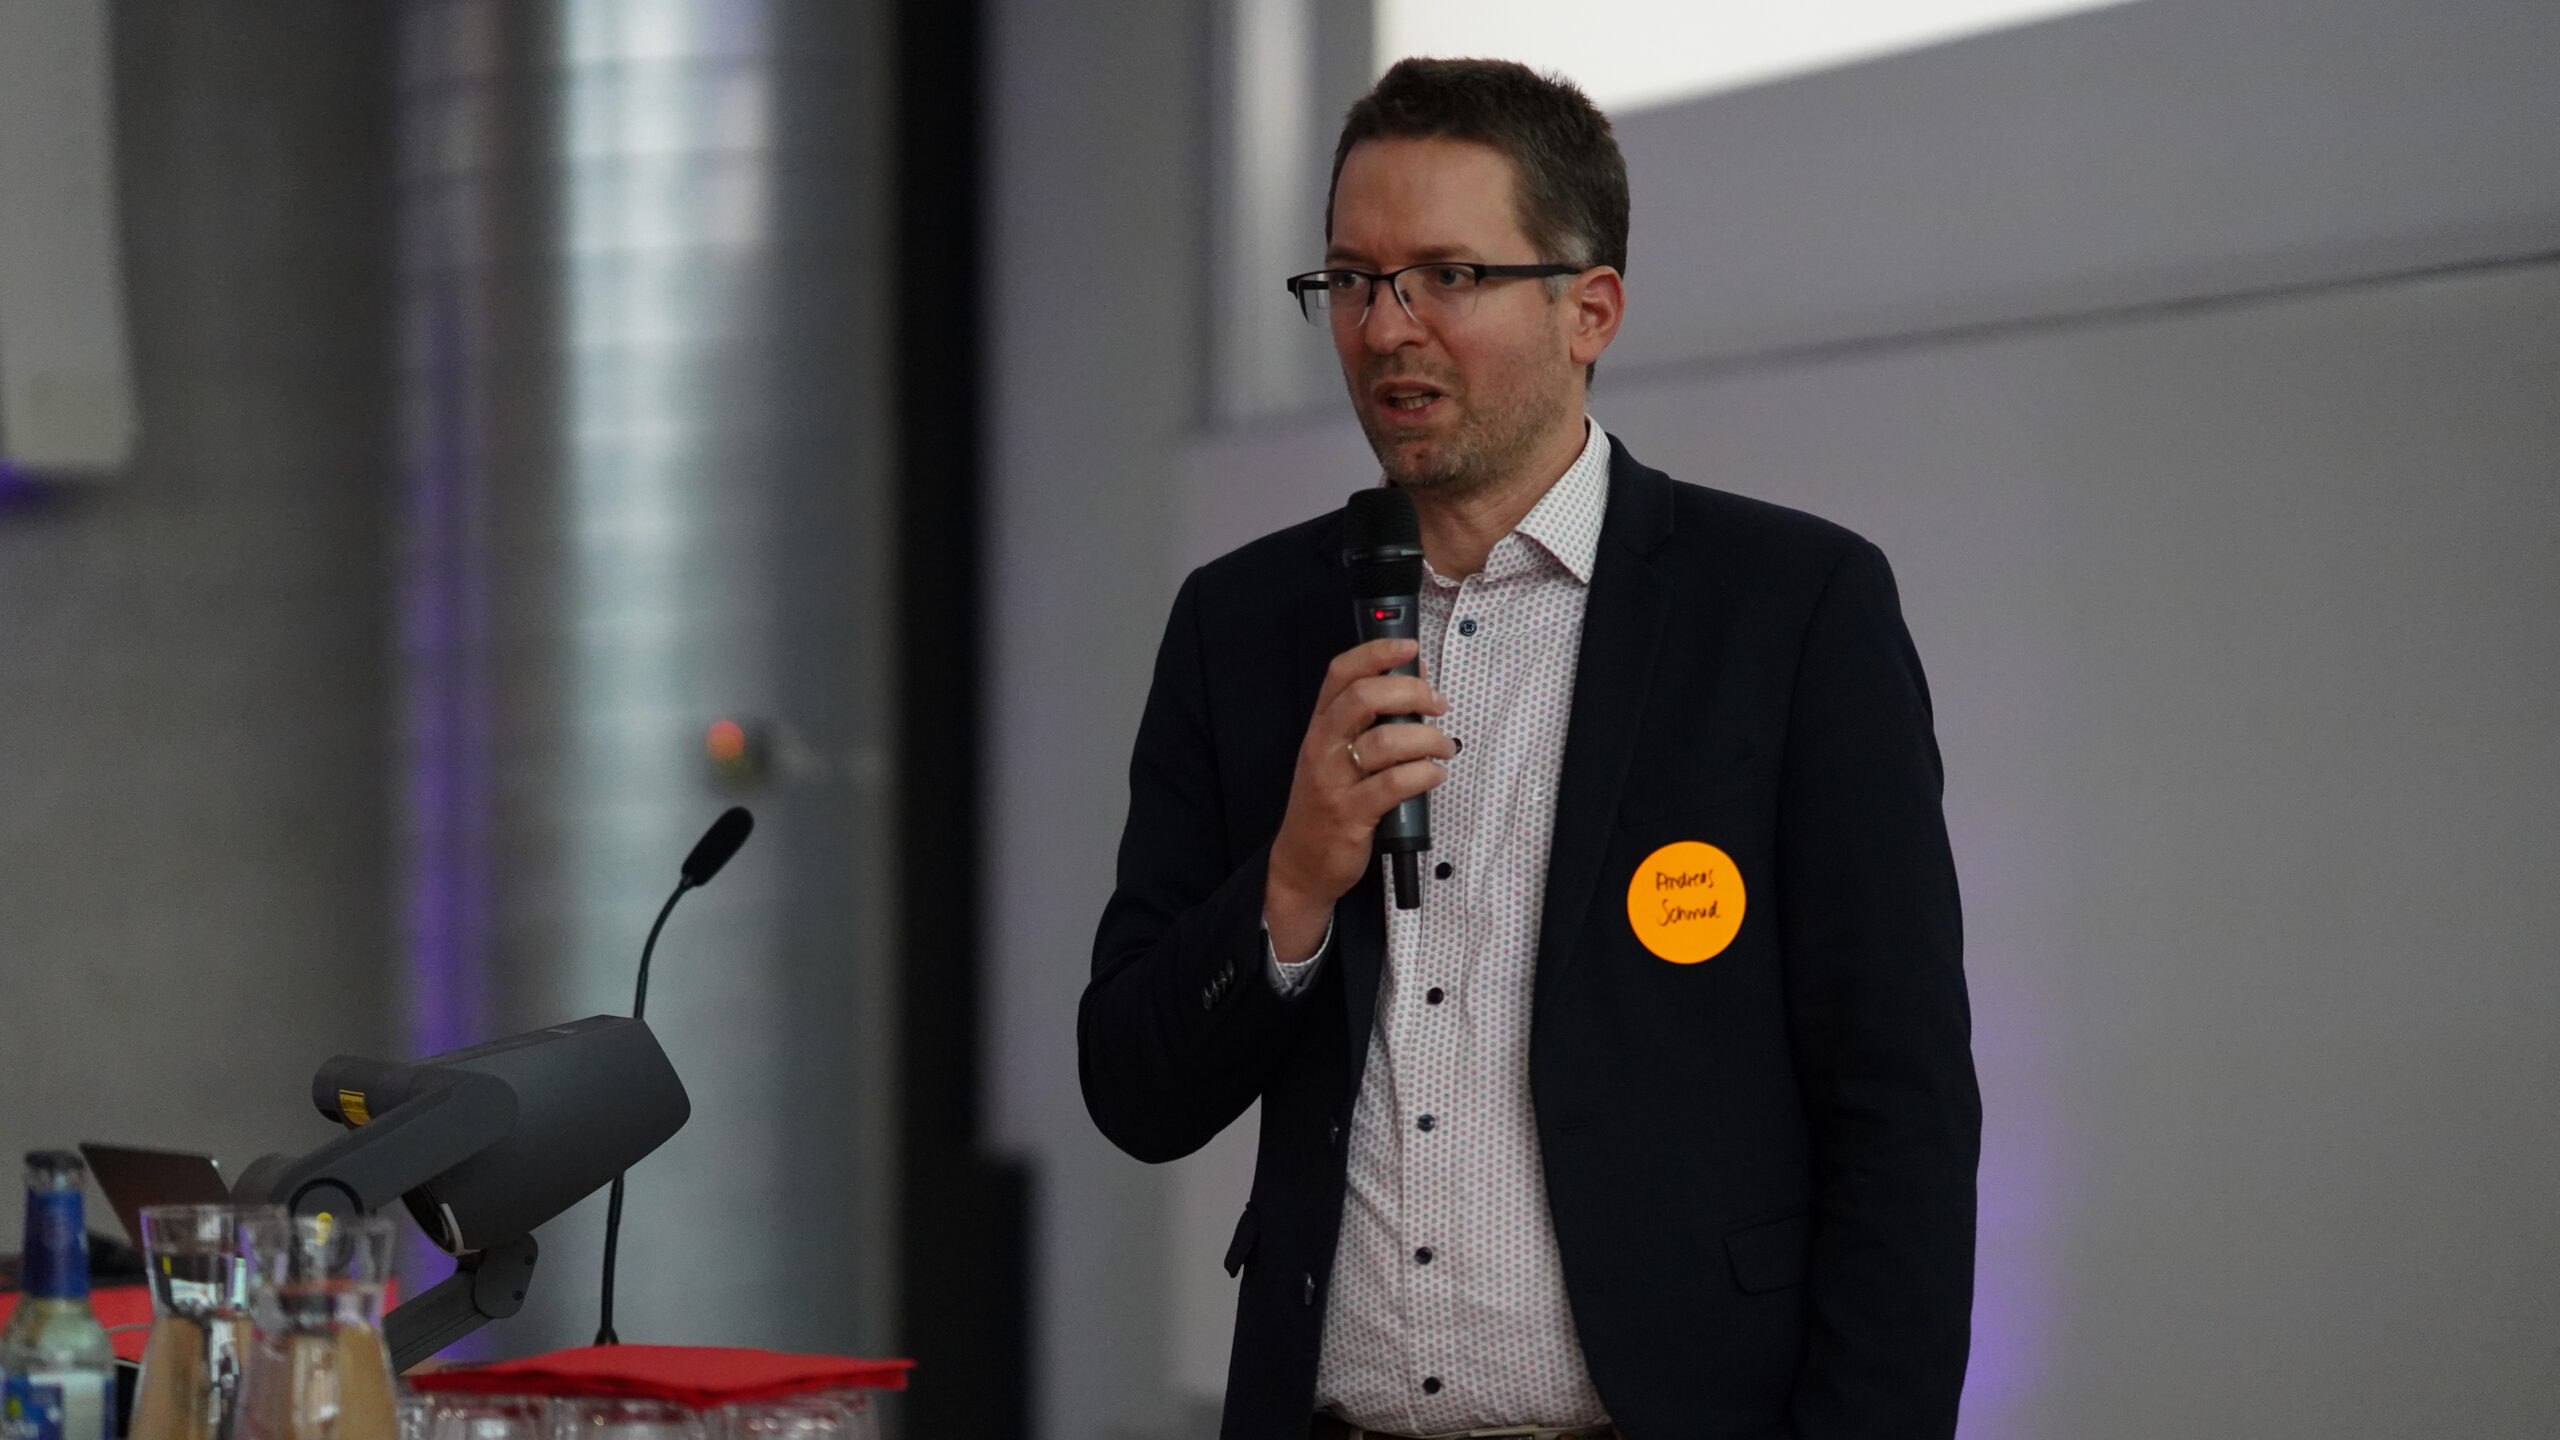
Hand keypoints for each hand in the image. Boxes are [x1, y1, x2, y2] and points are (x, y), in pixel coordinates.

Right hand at [1264, 637, 1453, 961]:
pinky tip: (1434, 775)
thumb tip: (1414, 681)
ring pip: (1385, 741)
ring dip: (1428, 739)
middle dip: (1411, 693)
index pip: (1341, 673)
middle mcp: (1322, 747)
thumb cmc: (1327, 804)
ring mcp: (1334, 781)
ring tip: (1444, 747)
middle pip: (1364, 698)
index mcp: (1320, 726)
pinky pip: (1394, 784)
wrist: (1302, 863)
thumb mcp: (1337, 755)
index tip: (1409, 648)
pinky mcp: (1351, 814)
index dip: (1376, 652)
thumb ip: (1370, 721)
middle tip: (1437, 704)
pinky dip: (1424, 774)